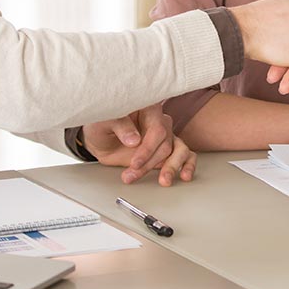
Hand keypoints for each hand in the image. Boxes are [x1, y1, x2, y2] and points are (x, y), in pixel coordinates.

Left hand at [82, 104, 196, 186]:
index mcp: (148, 108)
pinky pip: (185, 155)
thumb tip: (134, 140)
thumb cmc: (102, 125)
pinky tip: (184, 176)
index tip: (135, 162)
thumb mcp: (104, 122)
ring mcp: (165, 136)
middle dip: (151, 163)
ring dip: (172, 167)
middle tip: (135, 173)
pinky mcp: (167, 150)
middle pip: (166, 143)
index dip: (148, 148)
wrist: (101, 139)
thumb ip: (120, 126)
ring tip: (164, 180)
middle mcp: (160, 120)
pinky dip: (187, 166)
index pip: (156, 128)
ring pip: (179, 150)